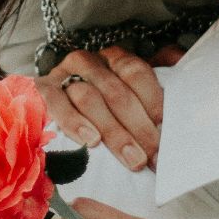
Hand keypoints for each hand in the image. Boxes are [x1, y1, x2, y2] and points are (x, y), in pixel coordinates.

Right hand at [35, 46, 173, 171]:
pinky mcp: (41, 91)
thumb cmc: (97, 110)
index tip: (167, 132)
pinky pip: (57, 104)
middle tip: (153, 157)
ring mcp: (63, 74)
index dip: (153, 102)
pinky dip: (75, 123)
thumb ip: (151, 94)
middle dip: (138, 128)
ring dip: (113, 132)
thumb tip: (176, 91)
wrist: (47, 109)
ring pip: (90, 98)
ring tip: (131, 158)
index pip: (137, 73)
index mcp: (114, 59)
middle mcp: (89, 62)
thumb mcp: (125, 99)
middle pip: (116, 92)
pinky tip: (91, 141)